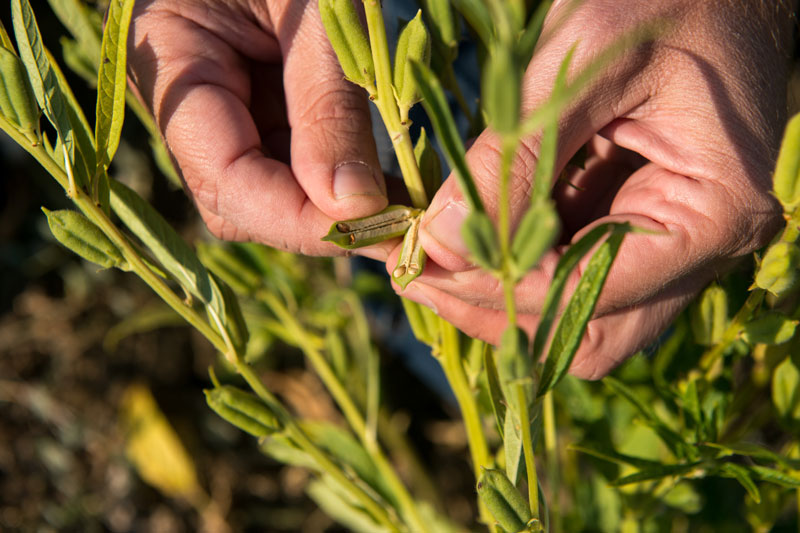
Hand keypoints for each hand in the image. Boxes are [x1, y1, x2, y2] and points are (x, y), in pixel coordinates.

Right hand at [128, 0, 390, 256]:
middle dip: (315, 221)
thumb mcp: (317, 13)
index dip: (293, 217)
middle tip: (399, 225)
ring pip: (272, 194)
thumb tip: (354, 209)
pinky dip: (344, 181)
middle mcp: (191, 100)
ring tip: (403, 203)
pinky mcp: (264, 110)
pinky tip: (387, 181)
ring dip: (336, 208)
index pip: (223, 178)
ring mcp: (228, 109)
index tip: (373, 225)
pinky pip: (298, 166)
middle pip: (241, 200)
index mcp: (172, 59)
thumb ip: (328, 108)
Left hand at [391, 0, 791, 377]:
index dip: (499, 289)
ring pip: (578, 313)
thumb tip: (439, 243)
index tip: (423, 266)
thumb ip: (512, 158)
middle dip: (495, 311)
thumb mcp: (580, 63)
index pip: (590, 292)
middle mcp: (701, 247)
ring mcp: (672, 240)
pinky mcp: (640, 220)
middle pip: (587, 329)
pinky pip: (574, 270)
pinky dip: (516, 263)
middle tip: (416, 278)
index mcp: (712, 213)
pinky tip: (461, 237)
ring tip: (427, 263)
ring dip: (501, 296)